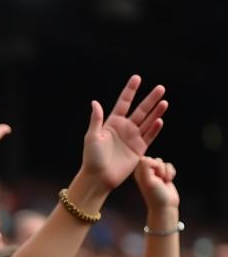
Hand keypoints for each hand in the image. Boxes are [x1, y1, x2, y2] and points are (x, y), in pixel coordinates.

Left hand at [81, 76, 167, 191]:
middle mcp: (124, 129)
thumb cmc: (92, 158)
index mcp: (112, 123)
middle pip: (140, 110)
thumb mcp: (92, 137)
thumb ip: (96, 119)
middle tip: (161, 88)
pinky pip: (149, 136)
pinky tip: (160, 120)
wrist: (98, 178)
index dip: (130, 91)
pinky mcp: (139, 149)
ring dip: (156, 112)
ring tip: (164, 101)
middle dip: (150, 99)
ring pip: (148, 122)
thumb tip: (95, 102)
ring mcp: (132, 138)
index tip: (137, 78)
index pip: (123, 103)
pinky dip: (155, 128)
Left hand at [134, 156, 179, 213]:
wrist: (165, 205)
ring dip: (166, 172)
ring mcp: (155, 173)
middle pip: (156, 160)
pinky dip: (171, 173)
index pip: (146, 159)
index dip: (152, 166)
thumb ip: (145, 167)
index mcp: (138, 173)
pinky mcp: (163, 174)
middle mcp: (145, 172)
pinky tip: (167, 181)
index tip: (152, 176)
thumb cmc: (155, 195)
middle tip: (158, 180)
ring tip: (163, 181)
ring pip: (163, 163)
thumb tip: (147, 157)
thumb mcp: (147, 180)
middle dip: (160, 169)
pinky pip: (169, 165)